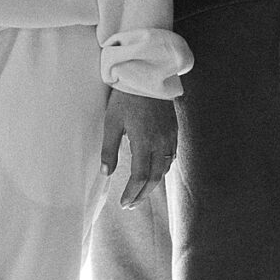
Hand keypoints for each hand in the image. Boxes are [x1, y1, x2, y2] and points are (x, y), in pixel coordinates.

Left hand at [102, 87, 178, 205]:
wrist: (148, 75)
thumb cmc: (126, 97)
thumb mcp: (112, 122)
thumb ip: (109, 150)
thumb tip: (105, 173)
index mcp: (144, 141)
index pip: (140, 176)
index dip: (133, 192)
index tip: (124, 203)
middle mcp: (160, 142)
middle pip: (155, 177)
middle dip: (143, 194)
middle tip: (131, 204)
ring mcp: (170, 137)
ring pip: (165, 168)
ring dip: (153, 183)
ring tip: (141, 192)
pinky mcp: (174, 130)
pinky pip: (171, 157)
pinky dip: (163, 169)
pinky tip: (155, 171)